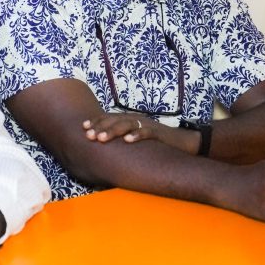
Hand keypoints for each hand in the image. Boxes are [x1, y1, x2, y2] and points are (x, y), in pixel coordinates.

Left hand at [82, 113, 198, 153]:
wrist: (181, 142)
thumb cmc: (154, 142)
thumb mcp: (135, 137)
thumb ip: (121, 139)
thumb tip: (102, 147)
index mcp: (129, 119)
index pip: (109, 118)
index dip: (96, 121)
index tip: (83, 128)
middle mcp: (136, 119)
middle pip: (114, 120)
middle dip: (100, 127)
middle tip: (88, 135)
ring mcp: (146, 124)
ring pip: (127, 124)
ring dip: (113, 131)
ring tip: (101, 138)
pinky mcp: (158, 133)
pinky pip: (146, 133)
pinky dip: (136, 135)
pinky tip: (127, 141)